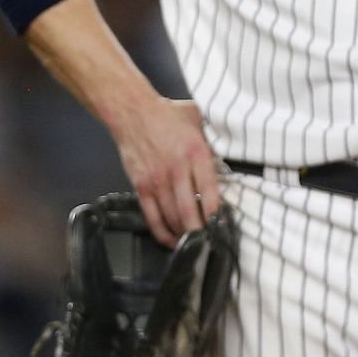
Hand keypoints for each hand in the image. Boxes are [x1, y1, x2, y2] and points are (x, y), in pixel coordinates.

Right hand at [113, 96, 221, 247]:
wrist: (132, 111)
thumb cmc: (167, 114)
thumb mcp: (197, 120)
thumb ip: (210, 139)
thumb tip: (225, 155)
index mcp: (195, 153)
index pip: (209, 192)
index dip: (216, 215)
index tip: (222, 226)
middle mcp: (176, 170)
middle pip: (190, 212)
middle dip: (200, 233)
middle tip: (209, 243)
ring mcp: (157, 181)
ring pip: (172, 218)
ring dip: (183, 235)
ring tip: (194, 244)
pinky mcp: (141, 187)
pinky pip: (152, 218)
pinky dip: (163, 234)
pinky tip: (172, 240)